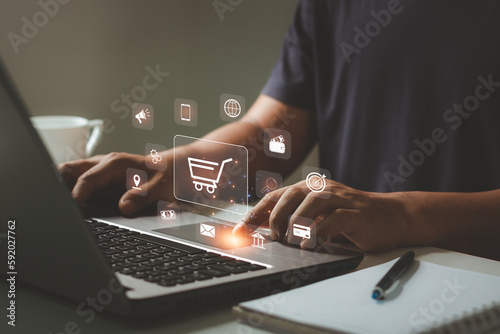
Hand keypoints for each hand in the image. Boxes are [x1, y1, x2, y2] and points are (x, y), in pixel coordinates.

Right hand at [58, 152, 172, 214]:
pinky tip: (73, 209)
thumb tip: (124, 206)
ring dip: (63, 190)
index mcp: (115, 163)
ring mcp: (99, 172)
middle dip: (58, 185)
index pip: (86, 178)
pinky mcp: (99, 181)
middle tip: (59, 205)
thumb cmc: (166, 176)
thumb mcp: (160, 187)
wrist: (172, 171)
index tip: (73, 208)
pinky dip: (72, 195)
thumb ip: (142, 196)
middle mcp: (103, 164)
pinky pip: (79, 185)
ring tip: (63, 208)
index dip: (77, 195)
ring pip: (70, 177)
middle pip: (69, 171)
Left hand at [233, 179, 410, 251]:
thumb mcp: (319, 217)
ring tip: (290, 241)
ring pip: (311, 204)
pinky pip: (334, 220)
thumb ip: (295, 219)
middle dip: (275, 217)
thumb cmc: (351, 217)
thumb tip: (266, 230)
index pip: (276, 196)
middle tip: (273, 238)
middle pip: (290, 196)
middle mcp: (323, 189)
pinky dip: (319, 232)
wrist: (392, 216)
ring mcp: (340, 199)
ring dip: (296, 224)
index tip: (240, 230)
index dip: (256, 212)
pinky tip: (311, 245)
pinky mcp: (356, 213)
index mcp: (310, 189)